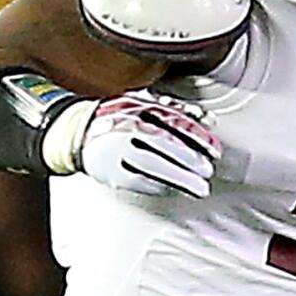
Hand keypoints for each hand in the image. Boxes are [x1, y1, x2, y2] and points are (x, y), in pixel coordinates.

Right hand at [78, 98, 219, 197]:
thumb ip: (177, 112)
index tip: (215, 151)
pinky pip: (138, 181)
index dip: (197, 137)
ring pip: (152, 166)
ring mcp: (115, 151)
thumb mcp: (145, 106)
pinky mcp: (110, 172)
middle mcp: (125, 128)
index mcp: (136, 108)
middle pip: (163, 145)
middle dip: (190, 160)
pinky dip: (160, 187)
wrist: (79, 132)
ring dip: (180, 179)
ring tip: (200, 188)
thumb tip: (210, 120)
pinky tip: (176, 190)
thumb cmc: (122, 118)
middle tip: (208, 171)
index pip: (172, 122)